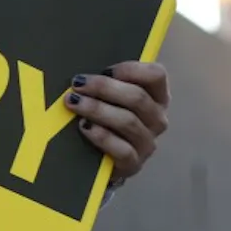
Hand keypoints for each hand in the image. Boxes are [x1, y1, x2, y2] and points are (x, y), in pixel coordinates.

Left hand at [64, 61, 169, 183]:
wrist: (101, 158)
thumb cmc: (105, 117)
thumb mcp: (110, 96)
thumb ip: (105, 80)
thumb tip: (82, 66)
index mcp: (157, 96)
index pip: (156, 75)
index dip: (131, 69)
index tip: (105, 69)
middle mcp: (157, 119)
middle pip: (137, 97)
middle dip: (104, 87)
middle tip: (78, 84)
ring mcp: (147, 143)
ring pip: (128, 121)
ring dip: (97, 109)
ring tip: (74, 102)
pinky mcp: (134, 164)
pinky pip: (122, 149)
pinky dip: (101, 136)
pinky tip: (84, 127)